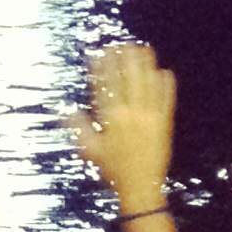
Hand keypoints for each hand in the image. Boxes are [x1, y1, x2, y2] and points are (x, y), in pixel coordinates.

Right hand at [67, 42, 177, 215]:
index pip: (106, 85)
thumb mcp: (91, 149)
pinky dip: (166, 87)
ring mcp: (150, 118)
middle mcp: (131, 114)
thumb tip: (65, 111)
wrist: (141, 188)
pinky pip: (166, 101)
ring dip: (146, 66)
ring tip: (145, 49)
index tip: (102, 51)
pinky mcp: (164, 125)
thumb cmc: (113, 170)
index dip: (104, 66)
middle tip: (124, 43)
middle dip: (126, 59)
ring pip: (148, 85)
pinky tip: (166, 73)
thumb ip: (79, 128)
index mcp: (111, 118)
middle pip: (128, 79)